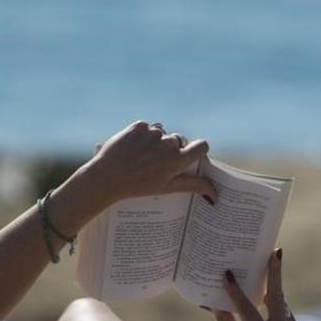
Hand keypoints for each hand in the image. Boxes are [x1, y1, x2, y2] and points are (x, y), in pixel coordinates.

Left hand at [78, 121, 213, 204]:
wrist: (106, 177)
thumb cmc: (138, 186)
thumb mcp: (167, 188)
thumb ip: (192, 186)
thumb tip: (215, 195)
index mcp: (177, 160)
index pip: (201, 145)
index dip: (198, 149)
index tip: (192, 155)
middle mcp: (168, 143)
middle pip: (178, 140)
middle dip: (171, 149)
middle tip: (157, 163)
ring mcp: (153, 133)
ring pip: (162, 133)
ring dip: (156, 142)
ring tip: (142, 157)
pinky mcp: (139, 126)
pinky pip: (147, 128)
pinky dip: (142, 136)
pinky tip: (133, 149)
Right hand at [209, 250, 299, 320]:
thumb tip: (210, 302)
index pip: (247, 310)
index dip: (236, 292)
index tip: (228, 274)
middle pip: (277, 296)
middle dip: (275, 272)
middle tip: (274, 250)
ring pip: (280, 300)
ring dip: (273, 281)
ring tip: (268, 260)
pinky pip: (281, 309)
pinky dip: (273, 297)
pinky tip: (266, 285)